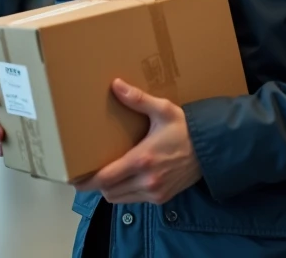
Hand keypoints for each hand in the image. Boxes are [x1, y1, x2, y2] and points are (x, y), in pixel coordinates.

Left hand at [74, 79, 201, 204]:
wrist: (211, 150)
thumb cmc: (185, 129)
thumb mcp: (163, 110)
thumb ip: (138, 99)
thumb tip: (116, 85)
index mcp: (142, 159)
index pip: (106, 178)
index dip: (87, 181)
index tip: (73, 178)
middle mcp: (147, 180)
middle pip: (108, 192)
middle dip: (97, 184)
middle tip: (88, 172)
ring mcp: (154, 192)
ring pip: (119, 199)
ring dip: (110, 190)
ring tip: (106, 174)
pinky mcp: (161, 198)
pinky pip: (134, 201)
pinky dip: (125, 193)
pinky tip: (126, 178)